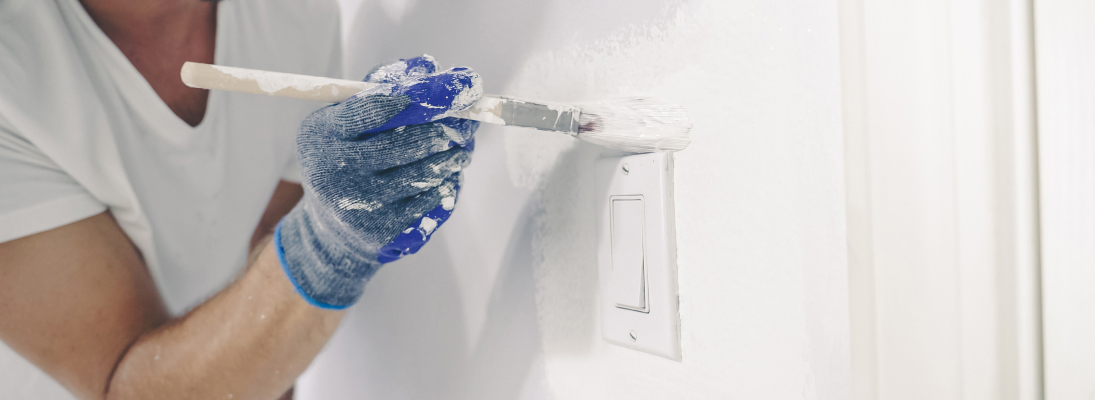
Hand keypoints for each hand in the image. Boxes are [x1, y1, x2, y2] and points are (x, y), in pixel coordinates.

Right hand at [275, 55, 480, 307]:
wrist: (330, 226)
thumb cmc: (345, 156)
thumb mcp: (346, 118)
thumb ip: (382, 88)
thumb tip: (428, 65)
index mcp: (326, 133)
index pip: (382, 106)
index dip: (428, 94)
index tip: (461, 86)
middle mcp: (338, 170)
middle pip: (410, 141)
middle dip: (448, 127)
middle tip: (469, 119)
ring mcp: (361, 203)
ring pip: (425, 173)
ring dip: (453, 156)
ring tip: (462, 147)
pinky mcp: (383, 229)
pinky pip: (429, 199)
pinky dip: (446, 183)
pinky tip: (448, 174)